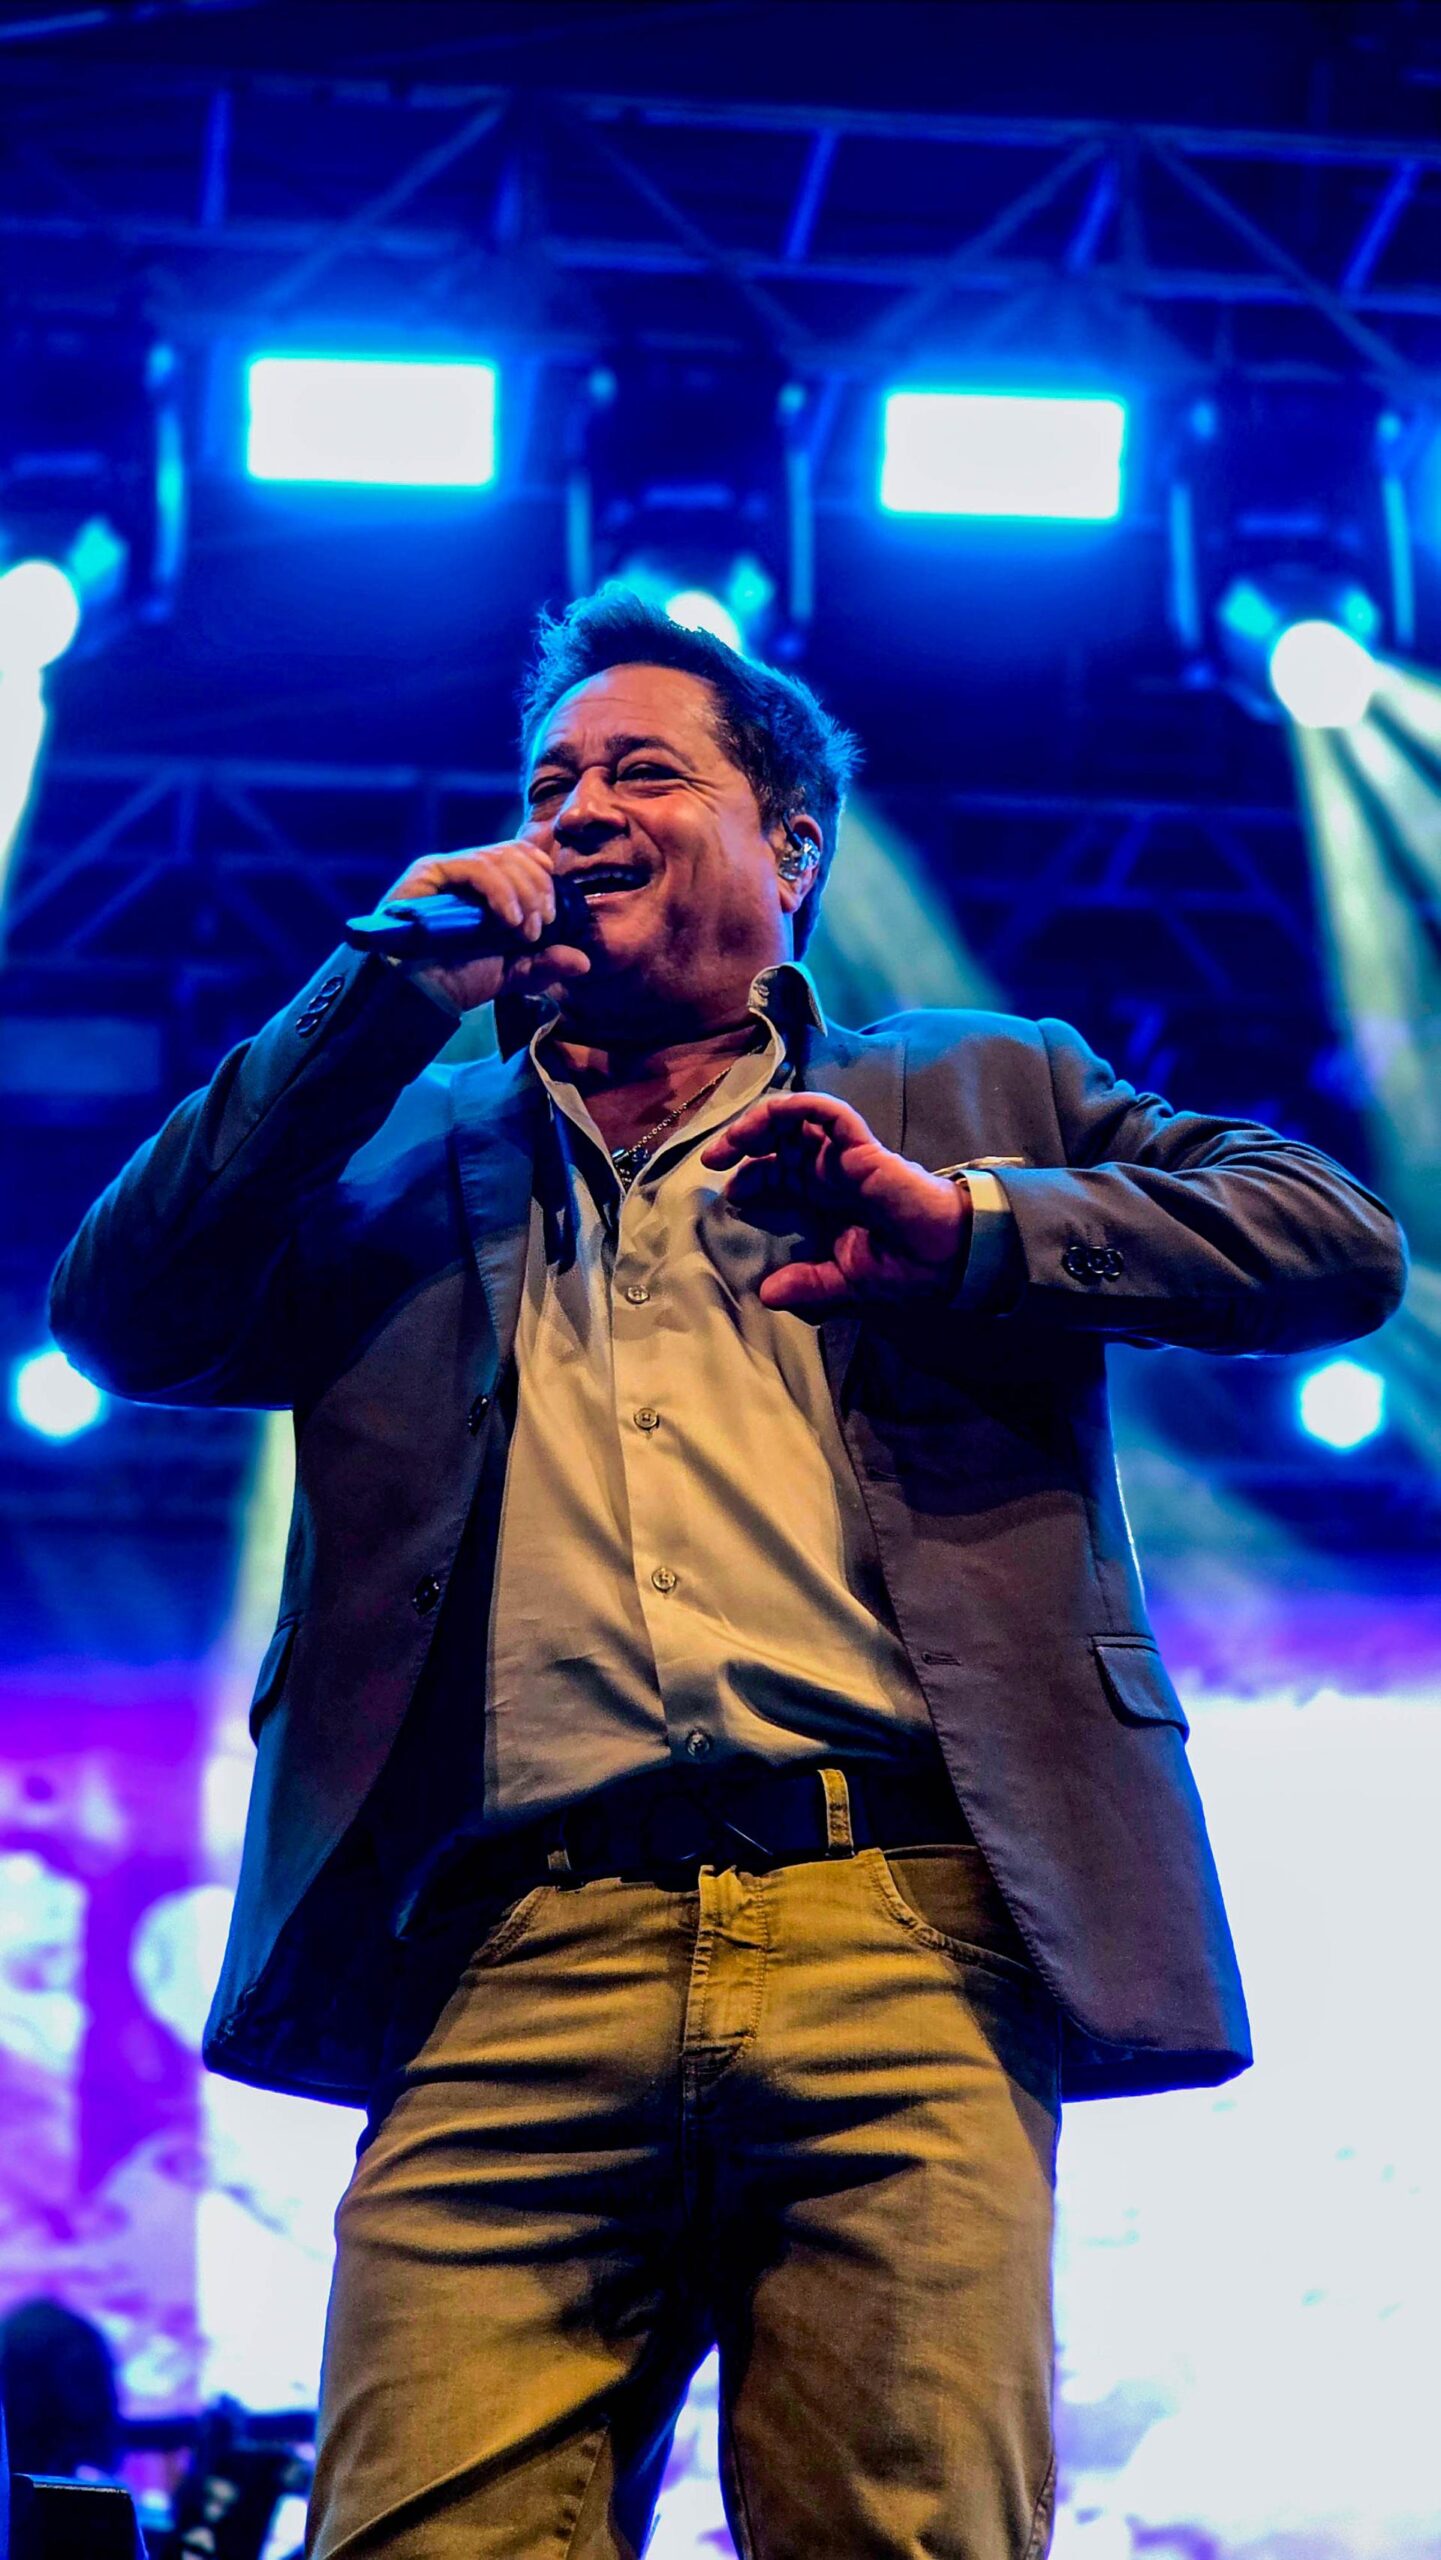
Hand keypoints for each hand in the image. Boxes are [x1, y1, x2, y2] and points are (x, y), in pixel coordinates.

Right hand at [380, 842, 591, 1015]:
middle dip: (538, 889)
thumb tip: (583, 962)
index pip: (517, 854)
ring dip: (524, 893)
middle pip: (513, 854)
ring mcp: (444, 869)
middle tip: (542, 925)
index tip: (552, 910)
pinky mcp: (427, 874)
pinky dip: (500, 891)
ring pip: (497, 858)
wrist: (417, 996)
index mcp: (481, 886)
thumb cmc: (455, 981)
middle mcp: (462, 871)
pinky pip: (474, 867)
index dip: (541, 871)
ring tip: (526, 930)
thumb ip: (543, 963)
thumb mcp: (509, 972)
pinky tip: (510, 919)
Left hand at [701, 1091, 970, 1314]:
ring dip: (757, 1122)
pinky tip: (771, 1118)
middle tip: (711, 1160)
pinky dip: (796, 1107)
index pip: (778, 1175)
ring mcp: (845, 1156)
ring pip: (794, 1120)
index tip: (728, 1196)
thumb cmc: (908, 1269)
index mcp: (827, 1199)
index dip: (750, 1177)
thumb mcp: (847, 1284)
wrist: (952, 1258)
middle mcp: (831, 1172)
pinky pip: (826, 1113)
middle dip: (741, 1145)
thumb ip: (809, 1285)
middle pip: (778, 1143)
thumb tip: (766, 1294)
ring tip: (729, 1142)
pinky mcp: (862, 1147)